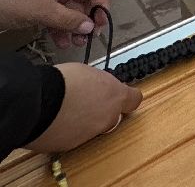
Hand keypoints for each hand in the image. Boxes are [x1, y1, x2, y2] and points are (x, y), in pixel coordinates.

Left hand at [0, 0, 108, 48]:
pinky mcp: (45, 11)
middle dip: (88, 21)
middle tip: (89, 38)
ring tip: (76, 43)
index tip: (101, 23)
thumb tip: (91, 27)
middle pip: (85, 2)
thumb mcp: (43, 10)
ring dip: (76, 29)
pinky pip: (60, 21)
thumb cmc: (15, 0)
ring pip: (73, 14)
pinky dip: (63, 32)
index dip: (101, 4)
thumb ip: (68, 19)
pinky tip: (63, 43)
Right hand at [25, 63, 142, 152]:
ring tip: (65, 110)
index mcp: (115, 96)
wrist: (36, 102)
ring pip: (91, 128)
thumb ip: (99, 84)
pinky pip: (72, 137)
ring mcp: (89, 134)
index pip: (134, 100)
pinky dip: (67, 131)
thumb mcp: (88, 73)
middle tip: (87, 103)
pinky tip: (55, 121)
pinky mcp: (70, 146)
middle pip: (112, 117)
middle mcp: (107, 118)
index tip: (122, 95)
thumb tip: (97, 88)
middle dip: (102, 111)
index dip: (127, 98)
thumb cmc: (61, 81)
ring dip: (83, 122)